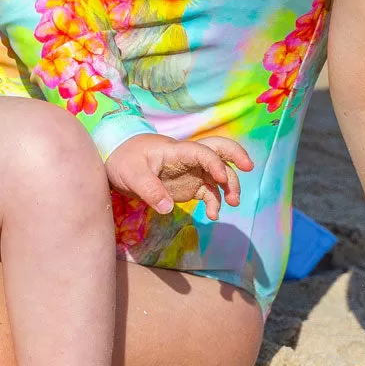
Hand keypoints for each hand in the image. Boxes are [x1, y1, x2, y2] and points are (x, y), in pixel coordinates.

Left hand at [106, 133, 253, 219]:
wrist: (115, 160)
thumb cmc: (122, 159)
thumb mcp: (131, 174)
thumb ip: (149, 189)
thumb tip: (167, 208)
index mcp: (175, 150)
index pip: (201, 151)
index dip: (214, 162)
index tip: (219, 178)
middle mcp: (187, 159)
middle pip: (217, 149)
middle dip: (235, 154)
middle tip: (249, 167)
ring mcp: (189, 172)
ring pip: (218, 173)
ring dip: (229, 185)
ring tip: (233, 203)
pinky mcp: (188, 185)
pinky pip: (209, 191)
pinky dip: (215, 202)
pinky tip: (212, 215)